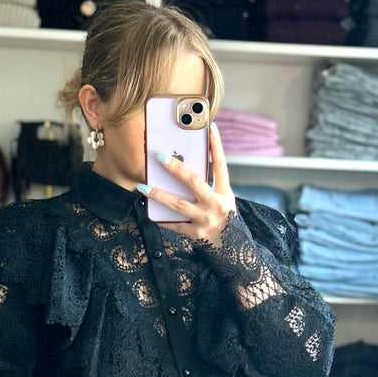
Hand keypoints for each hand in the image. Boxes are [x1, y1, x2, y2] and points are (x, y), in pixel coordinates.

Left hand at [138, 122, 235, 242]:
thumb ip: (210, 184)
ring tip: (143, 187)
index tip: (210, 127)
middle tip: (160, 156)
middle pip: (194, 182)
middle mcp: (216, 205)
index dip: (216, 146)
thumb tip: (186, 166)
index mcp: (225, 192)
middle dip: (176, 169)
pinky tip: (149, 212)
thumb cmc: (224, 217)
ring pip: (178, 205)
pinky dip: (162, 219)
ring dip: (159, 195)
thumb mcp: (224, 199)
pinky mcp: (196, 234)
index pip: (220, 164)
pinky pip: (175, 225)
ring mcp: (205, 220)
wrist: (234, 248)